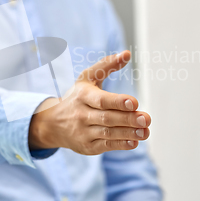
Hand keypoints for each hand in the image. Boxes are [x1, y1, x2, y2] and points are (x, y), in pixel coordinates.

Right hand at [29, 50, 150, 154]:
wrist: (52, 123)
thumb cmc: (76, 97)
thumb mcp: (87, 78)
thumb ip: (106, 65)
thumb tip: (127, 54)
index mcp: (83, 96)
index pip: (101, 100)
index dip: (118, 102)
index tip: (134, 102)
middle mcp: (82, 114)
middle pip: (108, 118)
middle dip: (128, 119)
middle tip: (146, 118)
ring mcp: (83, 132)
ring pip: (108, 133)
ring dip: (128, 133)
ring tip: (145, 131)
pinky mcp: (87, 146)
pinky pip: (105, 146)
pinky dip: (120, 144)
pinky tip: (134, 142)